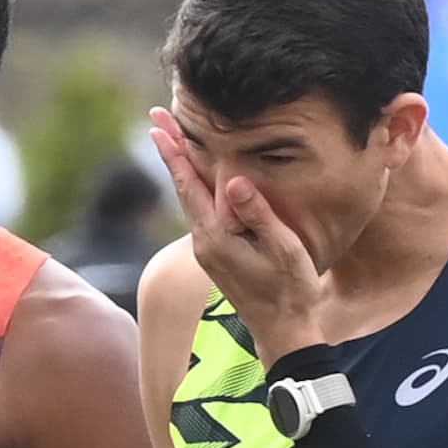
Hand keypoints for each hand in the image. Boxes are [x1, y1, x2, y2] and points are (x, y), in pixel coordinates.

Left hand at [149, 108, 326, 358]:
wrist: (283, 331)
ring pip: (190, 198)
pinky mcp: (217, 252)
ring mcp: (208, 249)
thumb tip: (232, 181)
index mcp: (216, 238)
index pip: (190, 187)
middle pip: (183, 187)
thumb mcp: (283, 249)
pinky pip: (202, 209)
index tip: (160, 126)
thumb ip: (259, 214)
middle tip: (157, 116)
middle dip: (171, 150)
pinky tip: (197, 171)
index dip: (176, 154)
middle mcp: (204, 243)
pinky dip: (195, 184)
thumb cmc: (290, 290)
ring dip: (181, 165)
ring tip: (172, 135)